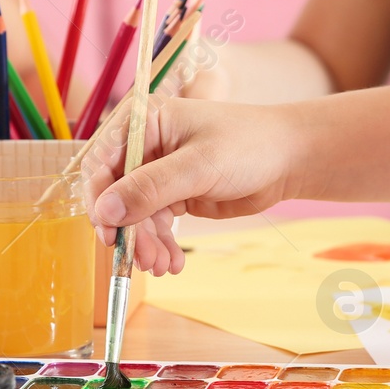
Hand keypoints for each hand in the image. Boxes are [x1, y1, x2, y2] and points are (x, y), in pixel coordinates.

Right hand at [84, 98, 299, 273]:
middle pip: (116, 194)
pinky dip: (160, 245)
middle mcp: (145, 146)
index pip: (103, 162)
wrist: (289, 159)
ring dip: (145, 243)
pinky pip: (155, 225)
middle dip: (129, 230)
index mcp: (144, 122)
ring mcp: (158, 173)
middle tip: (144, 259)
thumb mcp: (199, 166)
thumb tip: (105, 211)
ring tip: (164, 266)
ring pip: (135, 215)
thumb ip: (150, 188)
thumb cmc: (248, 145)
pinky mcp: (173, 195)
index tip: (108, 233)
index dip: (100, 199)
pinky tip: (172, 262)